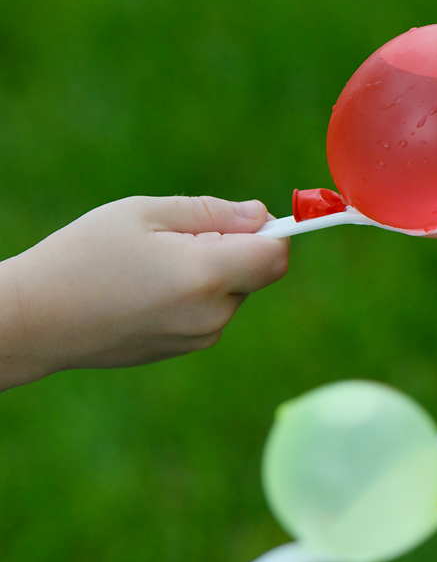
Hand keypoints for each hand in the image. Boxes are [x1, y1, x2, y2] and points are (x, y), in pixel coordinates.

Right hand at [0, 196, 288, 389]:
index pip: (275, 255)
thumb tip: (262, 215)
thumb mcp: (144, 213)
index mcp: (205, 276)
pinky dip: (196, 293)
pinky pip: (211, 310)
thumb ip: (212, 213)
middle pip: (255, 271)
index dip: (271, 231)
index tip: (246, 217)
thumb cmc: (83, 257)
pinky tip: (148, 288)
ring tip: (153, 265)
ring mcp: (200, 337)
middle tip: (174, 237)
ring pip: (232, 291)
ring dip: (212, 271)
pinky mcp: (186, 348)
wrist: (37, 322)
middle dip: (232, 247)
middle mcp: (212, 314)